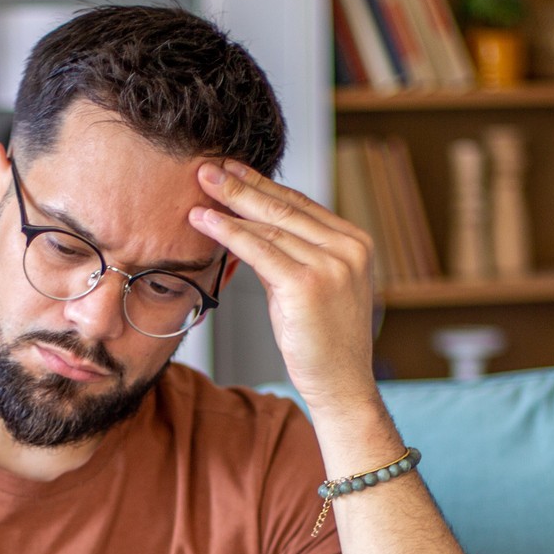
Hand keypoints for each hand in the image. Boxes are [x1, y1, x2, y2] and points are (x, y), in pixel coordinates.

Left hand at [192, 160, 377, 403]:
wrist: (340, 385)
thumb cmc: (321, 341)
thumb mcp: (306, 287)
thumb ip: (284, 255)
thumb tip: (245, 228)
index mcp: (355, 243)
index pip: (301, 204)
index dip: (263, 184)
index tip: (232, 170)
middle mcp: (348, 249)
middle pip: (285, 207)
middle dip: (241, 185)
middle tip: (208, 168)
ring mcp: (332, 266)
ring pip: (270, 226)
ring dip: (230, 206)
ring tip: (199, 191)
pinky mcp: (308, 286)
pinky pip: (260, 251)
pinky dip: (229, 234)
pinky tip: (206, 222)